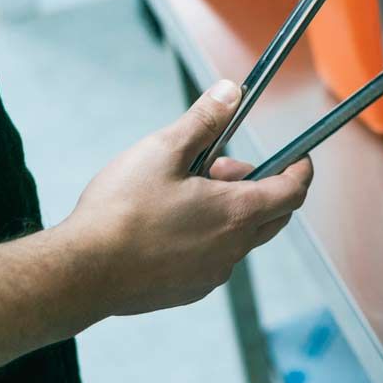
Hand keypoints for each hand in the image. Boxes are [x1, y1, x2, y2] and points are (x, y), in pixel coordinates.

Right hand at [57, 80, 313, 315]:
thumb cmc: (121, 211)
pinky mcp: (189, 290)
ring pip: (241, 236)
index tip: (300, 155)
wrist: (80, 274)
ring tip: (184, 190)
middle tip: (217, 166)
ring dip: (229, 209)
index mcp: (237, 212)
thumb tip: (232, 92)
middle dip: (258, 184)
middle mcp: (234, 249)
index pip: (293, 191)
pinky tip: (169, 223)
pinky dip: (208, 235)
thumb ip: (204, 120)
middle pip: (273, 214)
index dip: (301, 169)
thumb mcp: (164, 149)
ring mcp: (212, 274)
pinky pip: (215, 258)